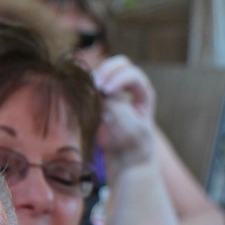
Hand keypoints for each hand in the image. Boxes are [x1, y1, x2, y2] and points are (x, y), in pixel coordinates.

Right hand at [91, 56, 157, 172]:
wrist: (125, 160)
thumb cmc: (133, 144)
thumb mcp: (129, 126)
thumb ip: (115, 106)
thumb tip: (98, 92)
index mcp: (143, 91)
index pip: (132, 74)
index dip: (118, 79)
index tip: (106, 93)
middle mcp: (129, 87)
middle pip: (119, 64)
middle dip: (106, 70)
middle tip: (95, 85)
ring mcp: (113, 91)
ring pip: (102, 72)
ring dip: (94, 78)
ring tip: (87, 91)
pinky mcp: (98, 100)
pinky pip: (91, 85)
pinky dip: (85, 85)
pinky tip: (81, 93)